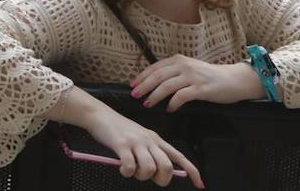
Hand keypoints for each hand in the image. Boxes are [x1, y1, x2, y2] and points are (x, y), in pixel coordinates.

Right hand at [85, 106, 202, 187]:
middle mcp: (149, 140)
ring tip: (132, 171)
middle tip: (149, 178)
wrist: (100, 115)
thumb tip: (161, 171)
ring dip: (141, 176)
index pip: (179, 156)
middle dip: (161, 179)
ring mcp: (135, 142)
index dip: (191, 171)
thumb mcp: (140, 137)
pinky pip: (130, 166)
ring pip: (149, 168)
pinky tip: (122, 169)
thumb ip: (151, 151)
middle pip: (166, 166)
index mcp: (156, 140)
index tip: (199, 184)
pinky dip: (127, 173)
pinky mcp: (121, 144)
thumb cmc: (119, 129)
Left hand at [132, 56, 263, 112]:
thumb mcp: (189, 69)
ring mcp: (192, 77)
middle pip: (157, 76)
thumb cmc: (210, 76)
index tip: (132, 85)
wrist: (233, 79)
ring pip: (167, 86)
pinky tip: (169, 109)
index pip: (154, 68)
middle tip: (135, 95)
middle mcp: (183, 66)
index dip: (142, 77)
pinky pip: (182, 96)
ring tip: (148, 104)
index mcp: (178, 60)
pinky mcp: (201, 89)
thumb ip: (174, 73)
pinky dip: (173, 103)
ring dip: (155, 96)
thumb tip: (155, 83)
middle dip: (144, 86)